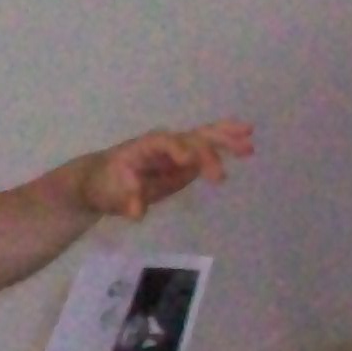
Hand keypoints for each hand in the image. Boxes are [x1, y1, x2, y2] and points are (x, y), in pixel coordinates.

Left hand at [71, 121, 253, 221]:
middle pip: (189, 138)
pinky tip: (247, 145)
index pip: (162, 142)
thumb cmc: (104, 185)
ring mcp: (177, 150)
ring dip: (226, 140)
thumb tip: (137, 212)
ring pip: (204, 138)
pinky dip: (226, 145)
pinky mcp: (186, 161)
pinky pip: (208, 149)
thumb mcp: (109, 195)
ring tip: (250, 147)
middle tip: (221, 172)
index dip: (176, 148)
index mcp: (143, 147)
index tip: (188, 162)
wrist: (101, 180)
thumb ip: (126, 200)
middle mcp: (164, 144)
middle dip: (207, 150)